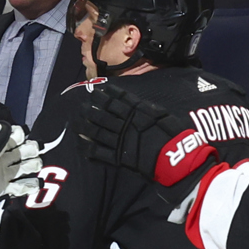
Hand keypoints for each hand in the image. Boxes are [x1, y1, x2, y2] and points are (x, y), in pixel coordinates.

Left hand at [0, 123, 41, 208]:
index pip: (10, 138)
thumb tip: (10, 127)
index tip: (24, 136)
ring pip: (22, 168)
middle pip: (19, 153)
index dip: (19, 136)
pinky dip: (28, 186)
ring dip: (31, 166)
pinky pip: (18, 187)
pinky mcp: (1, 189)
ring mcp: (1, 175)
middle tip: (35, 151)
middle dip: (30, 150)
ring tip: (35, 165)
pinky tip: (35, 183)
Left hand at [80, 86, 217, 190]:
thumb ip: (147, 109)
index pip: (117, 101)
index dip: (105, 96)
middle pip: (103, 115)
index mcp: (136, 112)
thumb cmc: (173, 135)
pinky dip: (87, 148)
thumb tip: (138, 103)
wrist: (174, 156)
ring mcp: (119, 140)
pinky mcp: (117, 156)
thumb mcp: (162, 115)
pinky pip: (98, 152)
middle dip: (91, 110)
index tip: (95, 92)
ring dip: (85, 126)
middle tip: (80, 107)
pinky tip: (79, 143)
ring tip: (74, 122)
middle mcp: (124, 124)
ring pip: (97, 131)